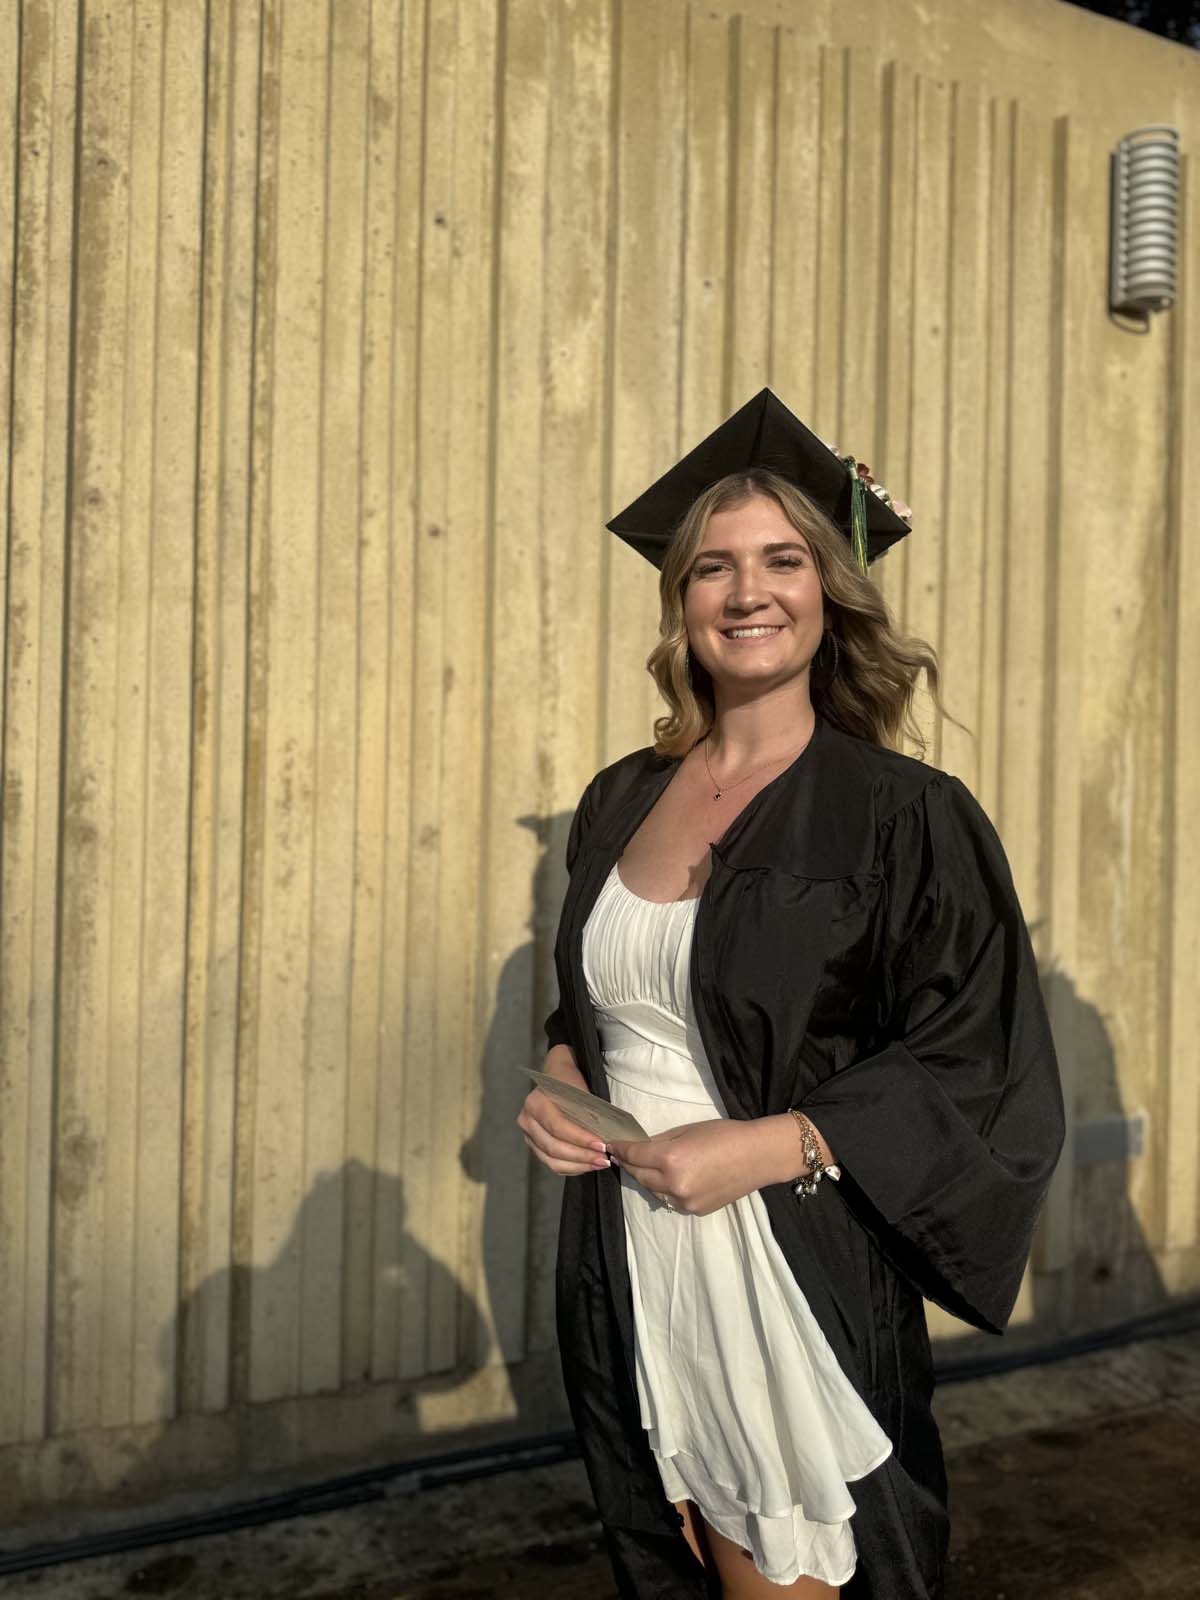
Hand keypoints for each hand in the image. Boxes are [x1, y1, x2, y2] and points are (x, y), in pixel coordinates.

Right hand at [517, 1048, 610, 1176]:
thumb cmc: (570, 1083)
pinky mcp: (534, 1147)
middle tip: (604, 1158)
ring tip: (599, 1163)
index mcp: (535, 1103)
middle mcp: (526, 1121)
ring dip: (578, 1165)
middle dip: (581, 1156)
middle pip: (553, 1147)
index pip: (558, 1127)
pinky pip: (552, 1164)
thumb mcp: (579, 1092)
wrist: (556, 1077)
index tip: (602, 1145)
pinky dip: (572, 1168)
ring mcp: (528, 1136)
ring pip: (552, 1160)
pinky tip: (588, 1165)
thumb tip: (604, 1139)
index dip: (580, 1139)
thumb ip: (587, 1115)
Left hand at [608, 1115, 808, 1215]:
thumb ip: (660, 1141)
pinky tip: (669, 1179)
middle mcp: (673, 1183)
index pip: (634, 1155)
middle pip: (638, 1175)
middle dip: (629, 1163)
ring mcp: (683, 1201)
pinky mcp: (693, 1211)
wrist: (757, 1157)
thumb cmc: (725, 1135)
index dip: (620, 1148)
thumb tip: (639, 1147)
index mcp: (670, 1158)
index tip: (610, 1145)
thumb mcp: (688, 1130)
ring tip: (645, 1166)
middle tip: (622, 1154)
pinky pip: (669, 1200)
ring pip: (652, 1190)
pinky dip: (664, 1189)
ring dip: (645, 1178)